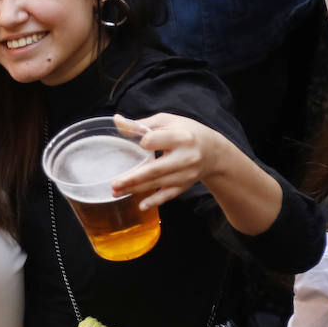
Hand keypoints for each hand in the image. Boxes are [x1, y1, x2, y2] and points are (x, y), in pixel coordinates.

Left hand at [108, 112, 246, 209]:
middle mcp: (185, 157)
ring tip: (116, 191)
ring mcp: (185, 174)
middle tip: (114, 184)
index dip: (143, 142)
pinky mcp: (185, 185)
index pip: (153, 141)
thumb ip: (142, 124)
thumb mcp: (168, 121)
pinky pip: (168, 195)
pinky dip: (154, 201)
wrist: (214, 151)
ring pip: (157, 183)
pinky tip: (141, 205)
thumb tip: (117, 121)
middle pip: (154, 169)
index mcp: (180, 137)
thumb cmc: (187, 132)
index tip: (140, 142)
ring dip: (135, 189)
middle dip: (132, 178)